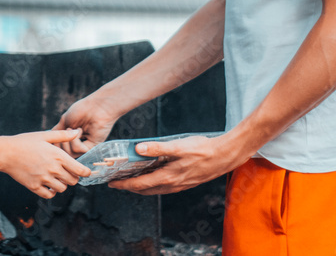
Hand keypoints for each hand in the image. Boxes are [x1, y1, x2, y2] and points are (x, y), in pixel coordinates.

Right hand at [1, 129, 91, 197]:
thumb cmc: (25, 142)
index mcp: (58, 156)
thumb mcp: (44, 135)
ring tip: (58, 178)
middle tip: (69, 173)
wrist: (6, 153)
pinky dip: (51, 192)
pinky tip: (49, 185)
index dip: (86, 172)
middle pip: (73, 181)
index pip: (79, 170)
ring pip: (62, 189)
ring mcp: (43, 179)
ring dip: (63, 184)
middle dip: (74, 177)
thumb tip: (76, 132)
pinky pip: (49, 195)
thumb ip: (62, 135)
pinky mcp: (34, 187)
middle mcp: (52, 169)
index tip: (86, 172)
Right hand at [53, 96, 118, 155]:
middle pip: (63, 155)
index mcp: (71, 140)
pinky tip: (79, 130)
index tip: (53, 135)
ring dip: (68, 141)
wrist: (97, 106)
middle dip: (59, 144)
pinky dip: (75, 141)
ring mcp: (84, 147)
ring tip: (72, 128)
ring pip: (70, 155)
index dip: (54, 145)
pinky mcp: (92, 148)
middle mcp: (77, 145)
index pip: (59, 150)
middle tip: (62, 133)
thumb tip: (48, 141)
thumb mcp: (64, 121)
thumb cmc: (82, 110)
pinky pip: (78, 151)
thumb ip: (57, 132)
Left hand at [108, 135, 238, 194]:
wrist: (224, 156)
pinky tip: (154, 176)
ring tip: (131, 179)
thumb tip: (138, 149)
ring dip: (142, 186)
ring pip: (155, 189)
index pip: (139, 184)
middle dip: (129, 187)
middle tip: (117, 181)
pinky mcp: (186, 182)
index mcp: (168, 176)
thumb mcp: (178, 146)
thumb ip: (157, 148)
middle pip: (145, 190)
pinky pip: (164, 187)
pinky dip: (154, 184)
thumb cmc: (202, 150)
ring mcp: (179, 185)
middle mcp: (172, 184)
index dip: (124, 185)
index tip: (111, 183)